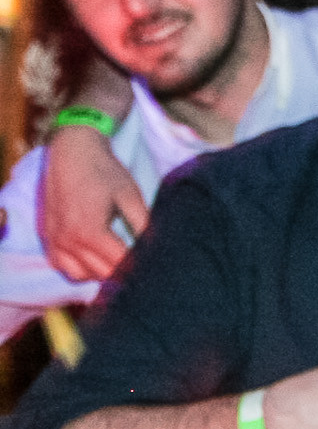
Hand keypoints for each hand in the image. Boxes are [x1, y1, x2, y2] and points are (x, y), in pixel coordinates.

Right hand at [39, 125, 150, 282]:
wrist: (72, 153)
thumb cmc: (105, 173)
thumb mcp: (130, 197)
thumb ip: (143, 225)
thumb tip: (157, 248)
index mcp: (91, 232)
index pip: (120, 264)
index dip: (140, 266)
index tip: (155, 264)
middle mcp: (69, 241)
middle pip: (102, 274)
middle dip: (124, 272)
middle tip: (142, 265)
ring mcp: (55, 241)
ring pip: (82, 275)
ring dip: (101, 273)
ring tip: (120, 262)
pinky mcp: (48, 237)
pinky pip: (63, 266)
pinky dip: (80, 269)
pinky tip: (96, 259)